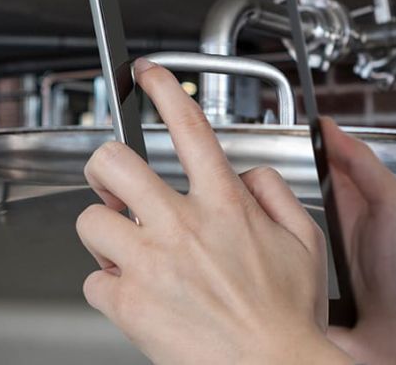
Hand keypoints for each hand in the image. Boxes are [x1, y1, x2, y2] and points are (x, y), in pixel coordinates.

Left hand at [75, 58, 350, 364]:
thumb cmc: (289, 319)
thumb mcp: (306, 242)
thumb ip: (274, 194)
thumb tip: (247, 174)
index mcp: (224, 205)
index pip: (188, 129)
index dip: (163, 90)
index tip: (147, 76)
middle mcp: (182, 226)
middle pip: (112, 162)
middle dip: (103, 167)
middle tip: (111, 183)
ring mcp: (150, 263)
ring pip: (89, 220)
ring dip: (102, 234)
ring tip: (124, 251)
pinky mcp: (128, 303)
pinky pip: (92, 282)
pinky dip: (107, 289)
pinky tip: (133, 296)